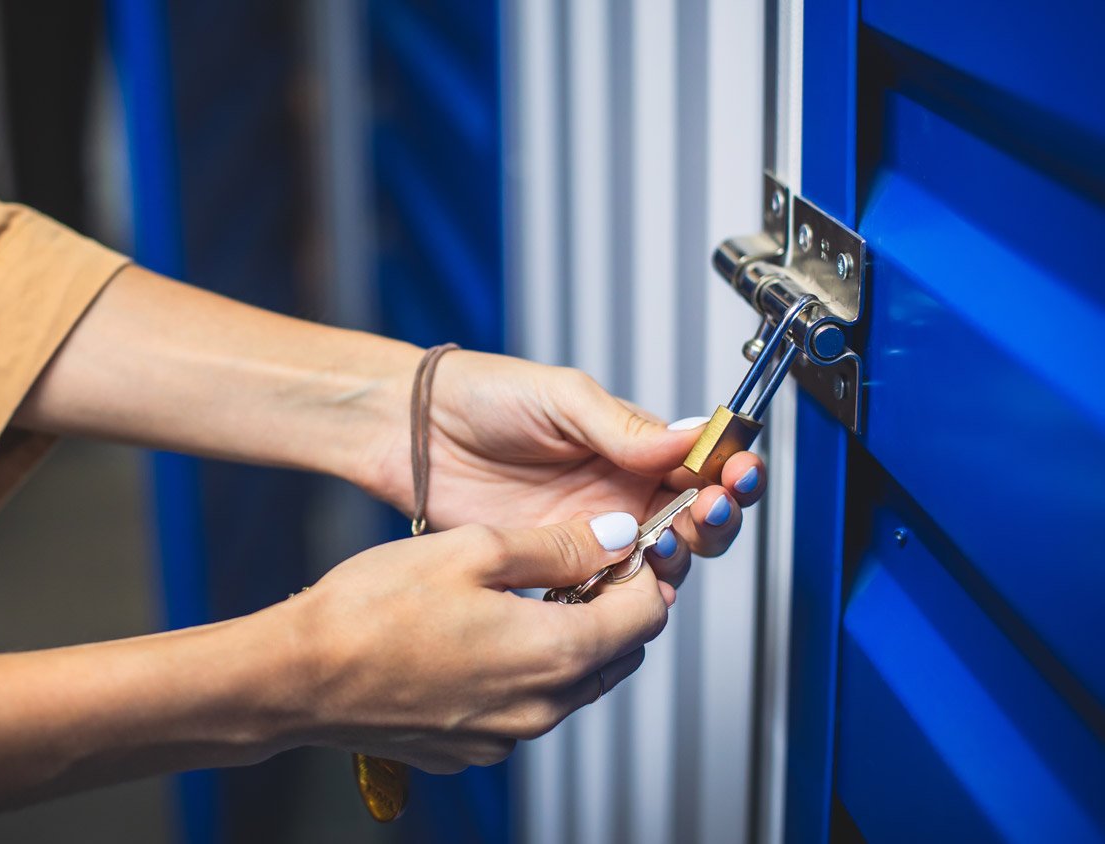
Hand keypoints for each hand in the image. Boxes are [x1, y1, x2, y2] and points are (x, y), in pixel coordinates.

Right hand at [279, 515, 666, 772]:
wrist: (301, 678)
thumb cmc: (373, 610)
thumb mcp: (474, 550)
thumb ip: (557, 545)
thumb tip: (616, 536)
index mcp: (555, 653)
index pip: (647, 615)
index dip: (640, 572)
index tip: (615, 545)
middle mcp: (542, 708)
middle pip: (618, 655)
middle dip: (610, 607)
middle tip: (571, 565)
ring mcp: (508, 736)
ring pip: (573, 684)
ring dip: (568, 640)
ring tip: (519, 596)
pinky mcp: (473, 748)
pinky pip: (525, 708)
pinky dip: (522, 673)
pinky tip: (478, 636)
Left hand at [366, 351, 764, 592]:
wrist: (412, 431)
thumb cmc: (480, 395)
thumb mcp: (560, 396)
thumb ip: (624, 426)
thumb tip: (689, 438)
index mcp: (632, 445)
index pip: (704, 465)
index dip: (732, 473)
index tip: (738, 477)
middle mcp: (619, 492)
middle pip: (696, 523)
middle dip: (715, 522)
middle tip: (706, 514)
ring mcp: (588, 532)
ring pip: (658, 564)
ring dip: (675, 561)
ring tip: (664, 546)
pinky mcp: (554, 564)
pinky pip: (603, 592)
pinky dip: (622, 597)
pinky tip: (624, 587)